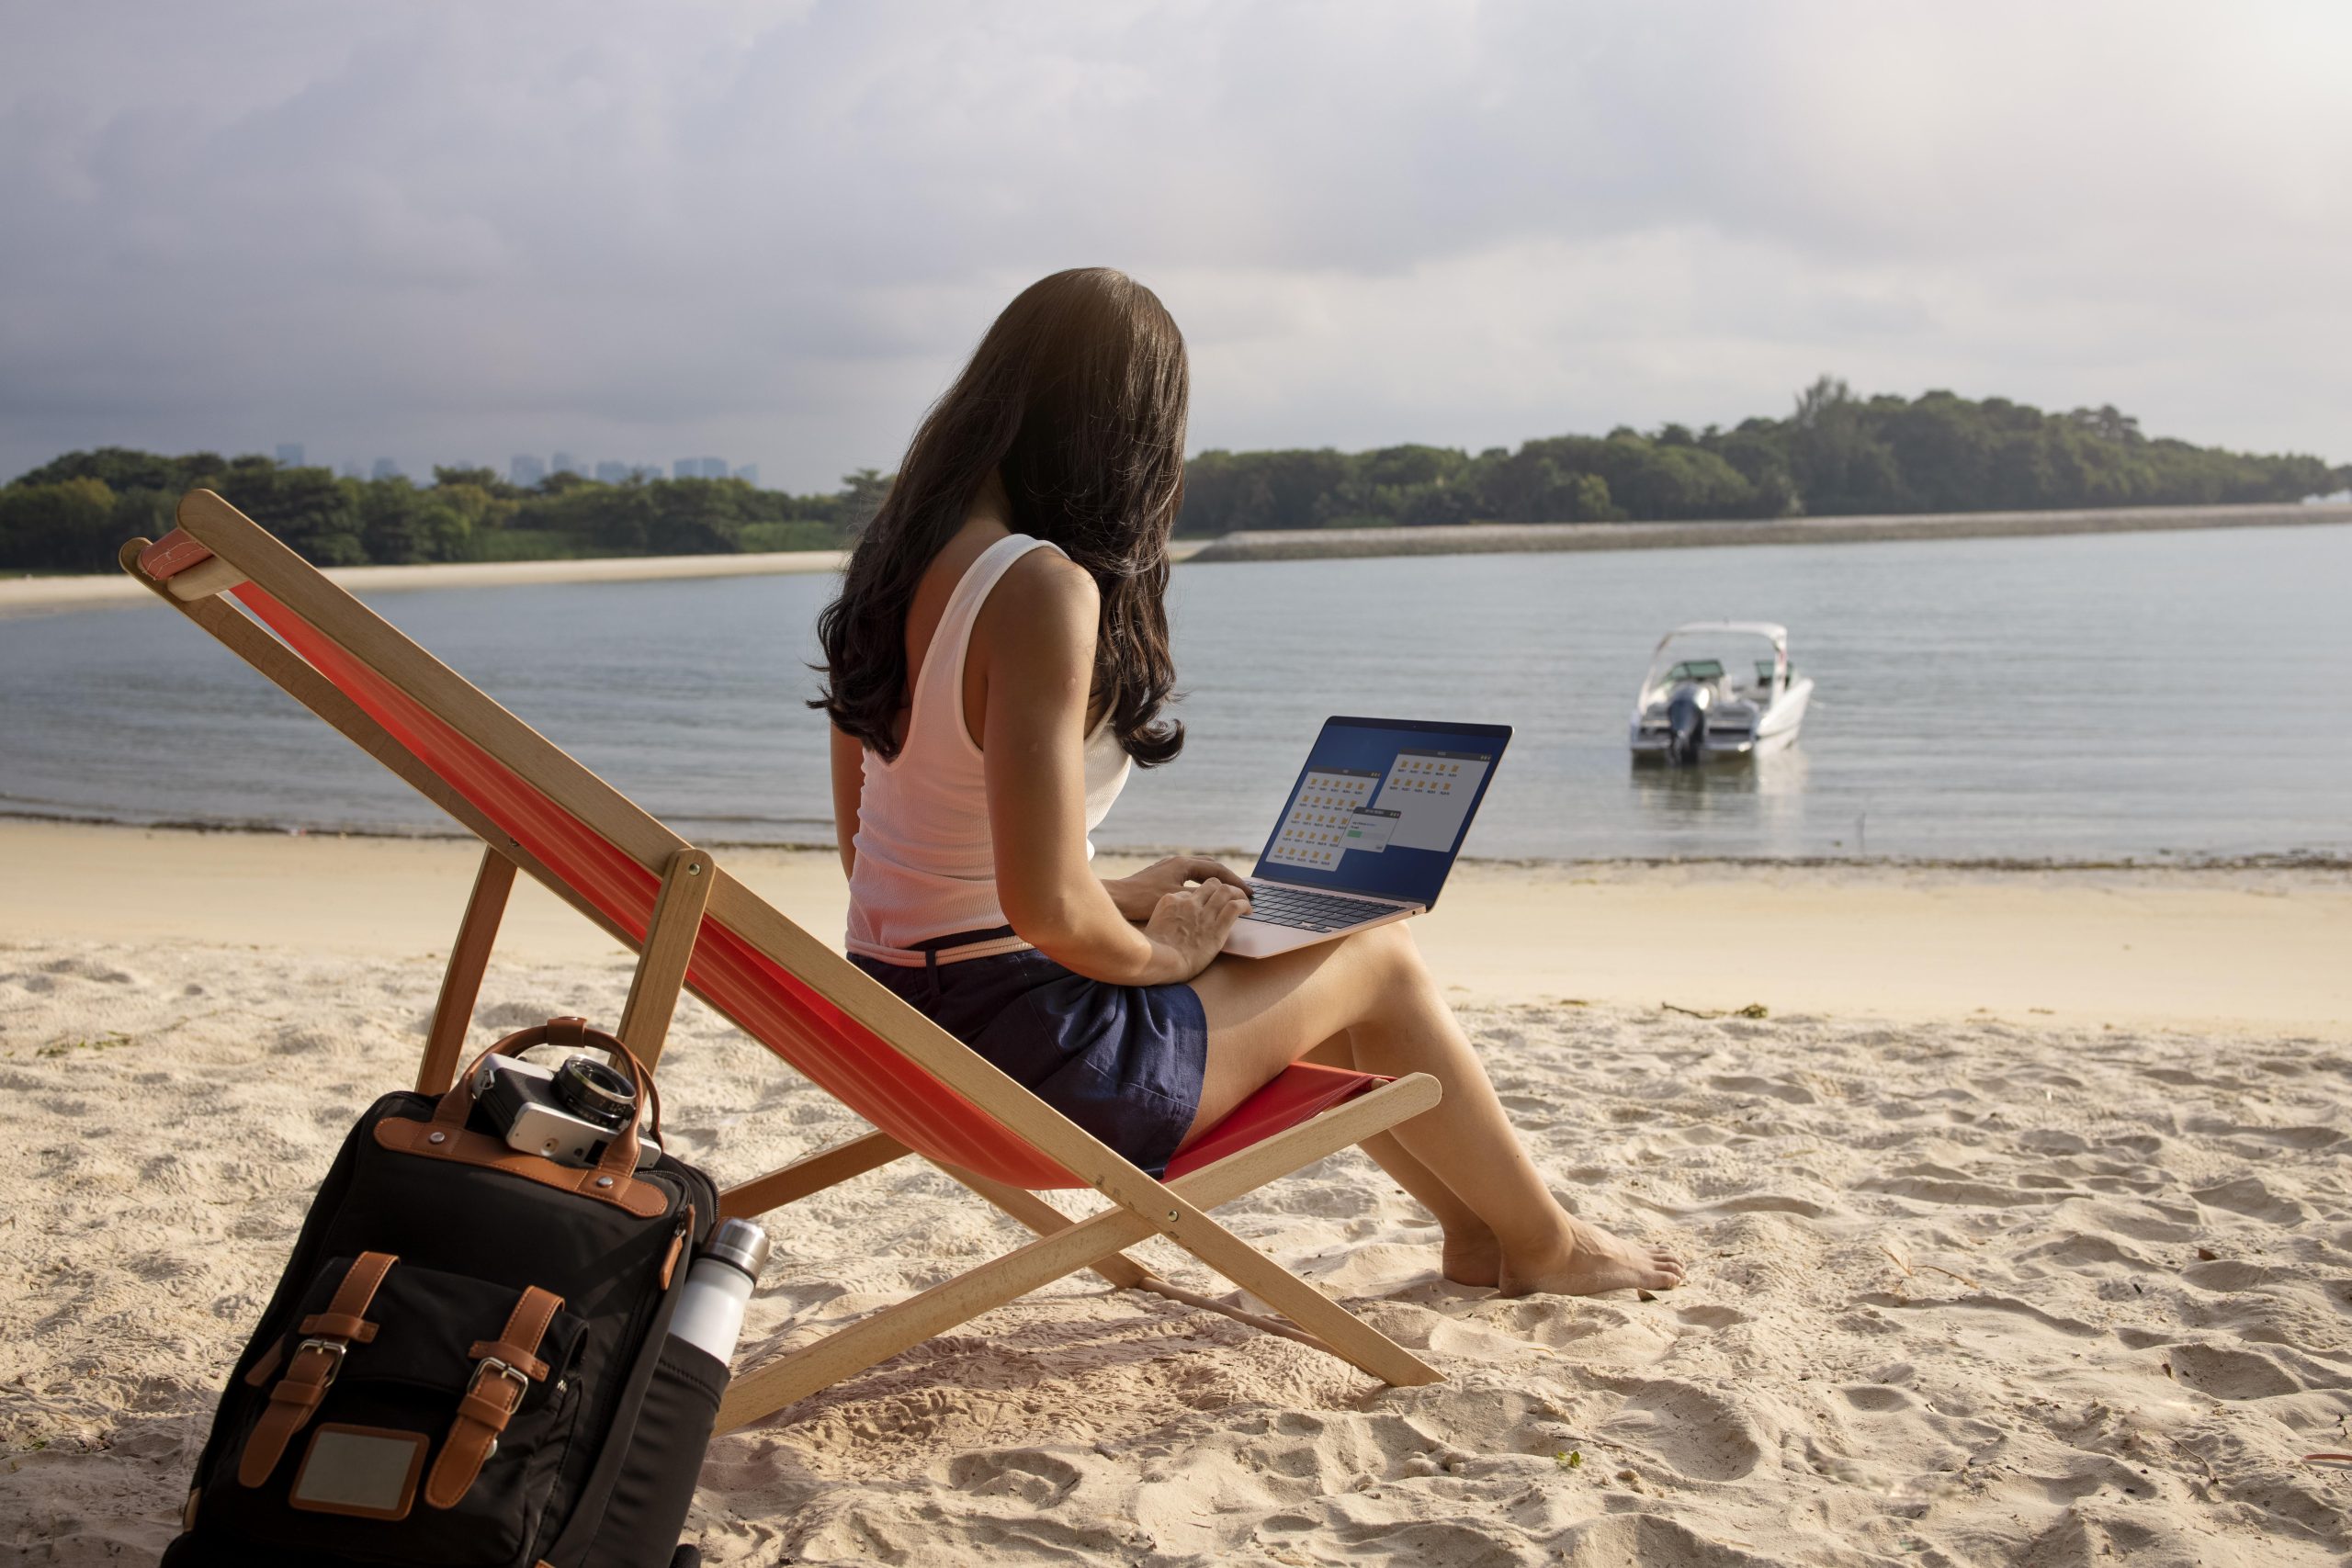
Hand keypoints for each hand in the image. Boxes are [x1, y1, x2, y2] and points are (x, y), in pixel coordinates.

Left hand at [1104, 856, 1250, 921]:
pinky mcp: (1162, 875)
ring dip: (1216, 879)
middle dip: (1229, 878)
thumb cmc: (1143, 899)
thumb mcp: (1177, 899)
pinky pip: (1189, 876)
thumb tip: (1222, 896)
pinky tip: (1204, 894)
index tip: (1250, 892)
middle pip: (1211, 866)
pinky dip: (1203, 883)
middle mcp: (1178, 861)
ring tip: (1229, 891)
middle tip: (1244, 890)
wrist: (1117, 898)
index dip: (1236, 882)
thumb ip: (1200, 896)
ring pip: (1199, 870)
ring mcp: (1169, 867)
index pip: (1218, 869)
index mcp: (1184, 864)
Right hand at [1140, 879, 1250, 983]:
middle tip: (1231, 895)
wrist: (1158, 962)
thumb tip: (1170, 926)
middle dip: (1223, 888)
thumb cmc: (1152, 952)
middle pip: (1211, 884)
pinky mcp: (1216, 928)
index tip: (1207, 904)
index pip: (1191, 892)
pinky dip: (1244, 905)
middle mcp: (1189, 903)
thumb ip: (1164, 921)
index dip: (1202, 897)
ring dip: (1238, 893)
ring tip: (1244, 899)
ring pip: (1226, 891)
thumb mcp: (1152, 928)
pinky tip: (1248, 911)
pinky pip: (1234, 907)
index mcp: (1171, 901)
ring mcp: (1203, 914)